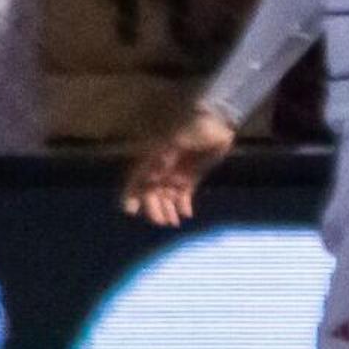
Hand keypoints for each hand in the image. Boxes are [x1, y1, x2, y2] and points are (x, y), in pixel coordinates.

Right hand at [120, 107, 238, 229]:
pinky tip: (186, 214)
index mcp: (154, 160)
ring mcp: (175, 175)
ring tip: (172, 223)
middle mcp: (161, 170)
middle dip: (153, 208)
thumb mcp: (179, 139)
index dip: (131, 195)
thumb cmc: (195, 128)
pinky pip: (183, 196)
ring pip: (166, 197)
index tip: (130, 210)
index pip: (137, 179)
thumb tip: (154, 174)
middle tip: (160, 221)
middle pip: (151, 193)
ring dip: (167, 211)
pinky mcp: (189, 179)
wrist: (217, 125)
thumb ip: (166, 155)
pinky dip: (183, 206)